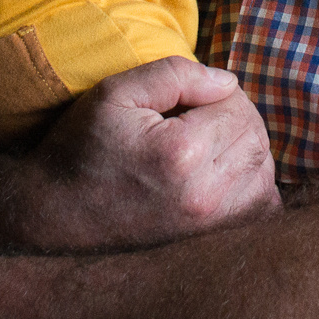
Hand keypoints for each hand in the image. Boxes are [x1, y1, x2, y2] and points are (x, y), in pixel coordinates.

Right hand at [5, 56, 282, 251]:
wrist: (53, 218)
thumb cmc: (82, 151)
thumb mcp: (115, 94)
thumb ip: (176, 74)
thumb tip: (229, 82)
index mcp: (182, 153)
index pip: (236, 105)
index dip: (216, 96)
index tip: (185, 104)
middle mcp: (206, 195)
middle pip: (256, 137)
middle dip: (233, 121)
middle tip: (195, 122)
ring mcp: (214, 225)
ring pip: (265, 171)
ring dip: (242, 152)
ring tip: (201, 148)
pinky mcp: (216, 244)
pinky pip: (263, 206)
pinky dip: (250, 187)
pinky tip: (215, 178)